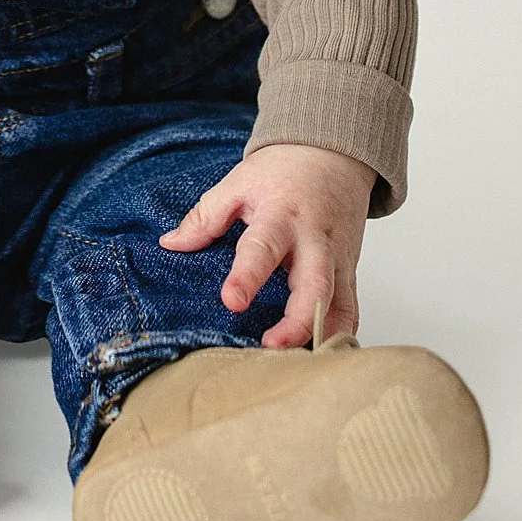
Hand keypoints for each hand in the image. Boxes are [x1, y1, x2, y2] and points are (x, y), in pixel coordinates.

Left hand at [158, 142, 375, 347]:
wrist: (334, 154)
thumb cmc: (284, 170)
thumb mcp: (239, 182)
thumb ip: (206, 215)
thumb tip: (171, 244)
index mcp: (281, 215)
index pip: (263, 248)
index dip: (247, 277)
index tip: (231, 301)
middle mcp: (314, 241)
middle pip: (314, 286)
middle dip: (296, 322)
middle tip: (270, 347)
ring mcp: (338, 259)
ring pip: (339, 305)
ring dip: (319, 336)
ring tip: (294, 366)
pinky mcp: (349, 273)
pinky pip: (350, 310)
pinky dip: (338, 335)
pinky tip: (318, 357)